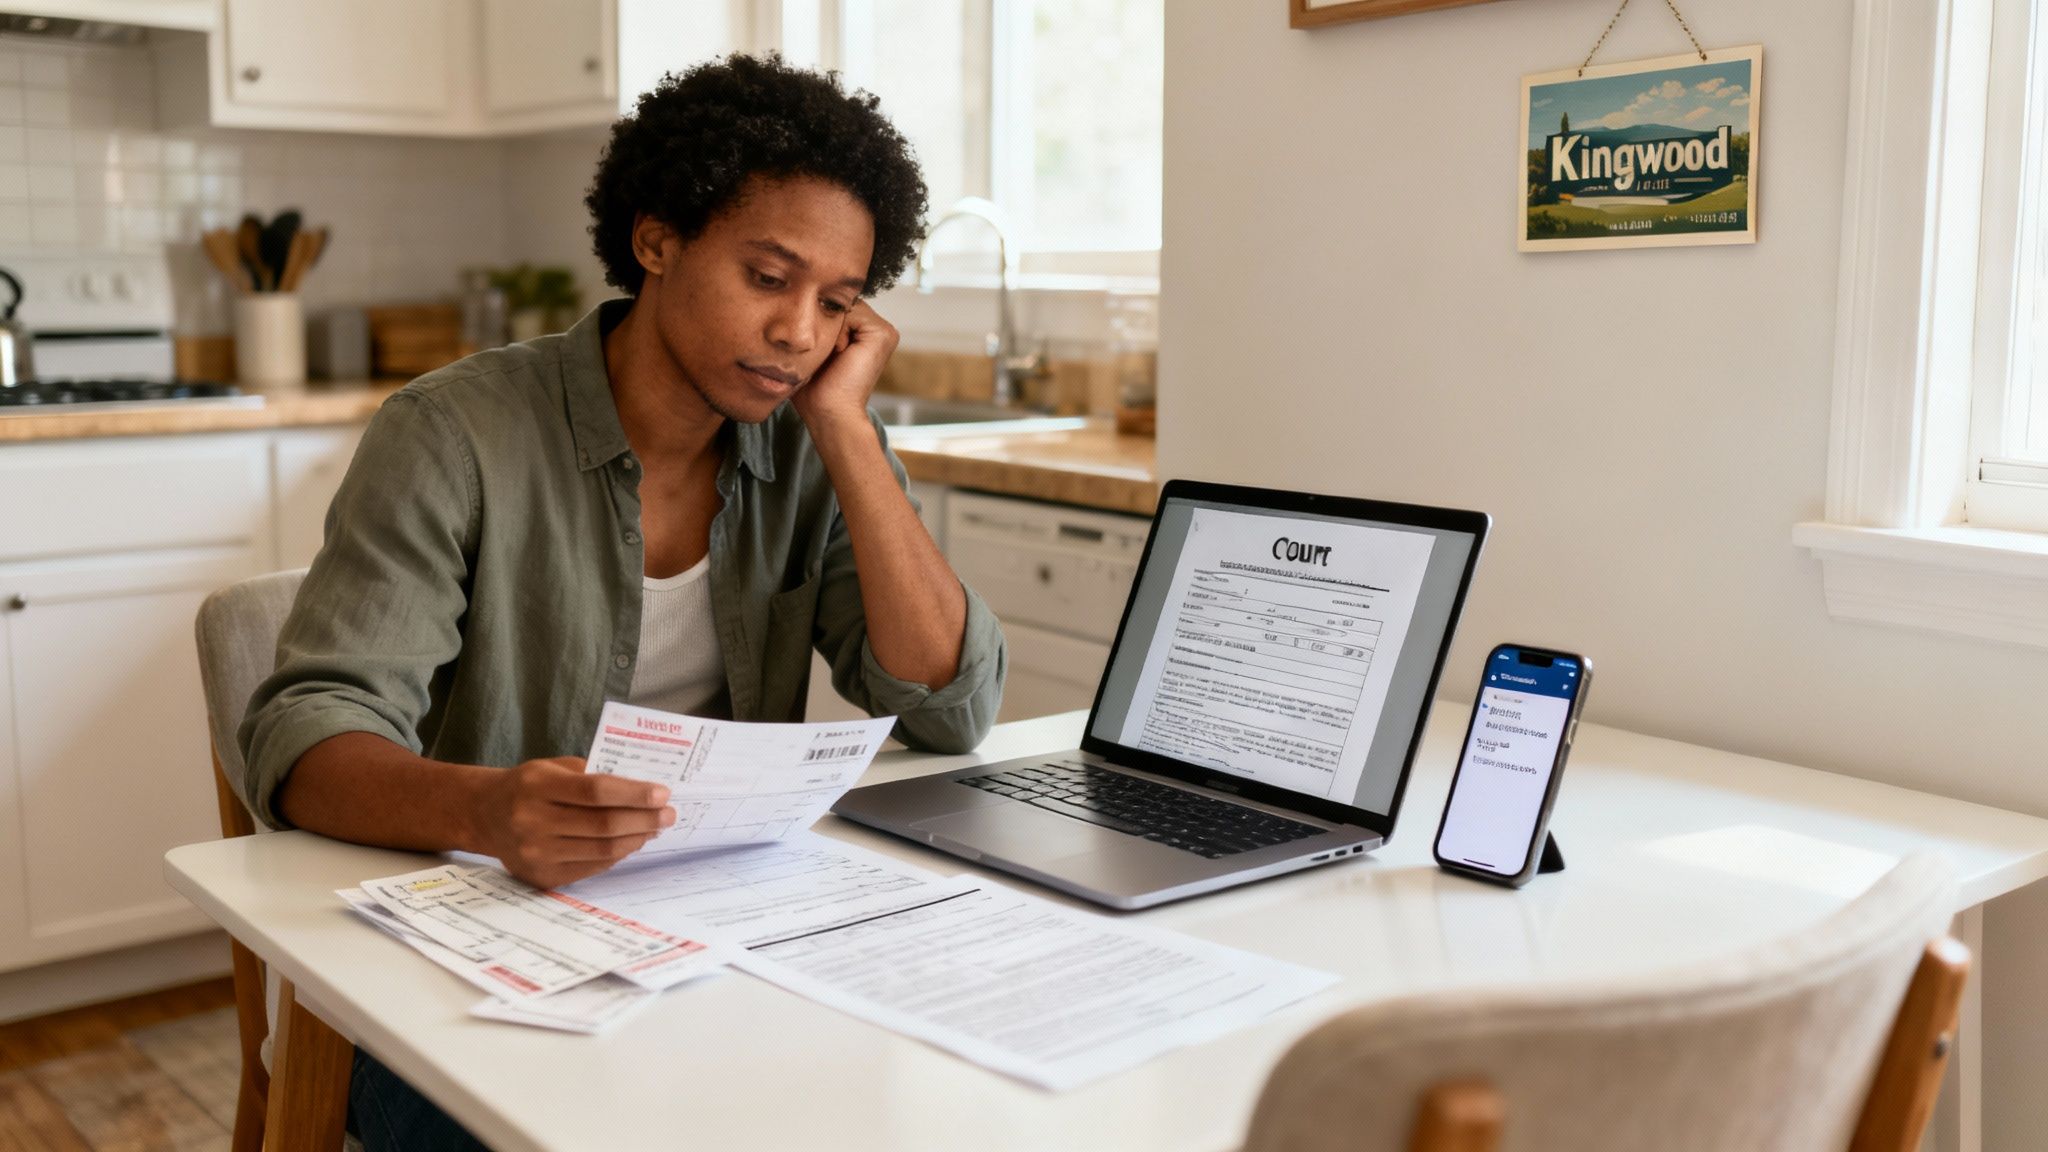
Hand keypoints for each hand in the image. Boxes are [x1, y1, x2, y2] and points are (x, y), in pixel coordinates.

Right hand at [474, 756, 674, 888]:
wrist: (483, 815)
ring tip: (654, 828)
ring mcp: (536, 853)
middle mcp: (533, 821)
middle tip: (668, 814)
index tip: (662, 794)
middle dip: (643, 819)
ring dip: (636, 839)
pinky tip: (631, 842)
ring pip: (601, 850)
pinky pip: (591, 867)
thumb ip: (592, 775)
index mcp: (537, 786)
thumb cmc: (527, 786)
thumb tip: (642, 790)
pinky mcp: (541, 876)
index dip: (633, 794)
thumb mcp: (552, 767)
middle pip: (603, 825)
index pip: (596, 791)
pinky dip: (617, 855)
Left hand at [793, 300, 897, 430]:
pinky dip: (840, 331)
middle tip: (827, 355)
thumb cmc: (816, 389)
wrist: (830, 413)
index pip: (837, 306)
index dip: (820, 320)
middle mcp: (877, 330)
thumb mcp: (812, 350)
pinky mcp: (884, 333)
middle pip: (842, 303)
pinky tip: (841, 353)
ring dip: (832, 328)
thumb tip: (798, 299)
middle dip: (826, 321)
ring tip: (834, 355)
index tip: (820, 350)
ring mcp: (885, 331)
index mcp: (864, 333)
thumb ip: (815, 324)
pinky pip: (853, 312)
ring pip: (846, 306)